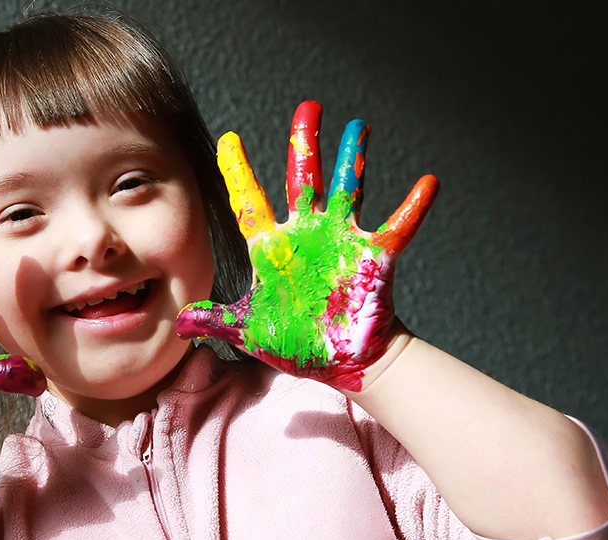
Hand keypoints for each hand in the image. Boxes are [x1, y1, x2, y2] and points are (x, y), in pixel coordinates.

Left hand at [175, 101, 437, 390]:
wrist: (343, 364)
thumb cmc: (299, 345)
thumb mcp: (249, 331)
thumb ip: (215, 320)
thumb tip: (179, 322)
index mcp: (274, 249)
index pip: (250, 202)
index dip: (238, 172)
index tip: (229, 139)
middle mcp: (308, 235)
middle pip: (304, 178)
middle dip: (306, 142)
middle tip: (309, 107)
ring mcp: (342, 242)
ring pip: (348, 188)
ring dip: (353, 157)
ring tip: (359, 125)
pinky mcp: (373, 258)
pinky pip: (397, 228)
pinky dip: (413, 207)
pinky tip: (428, 183)